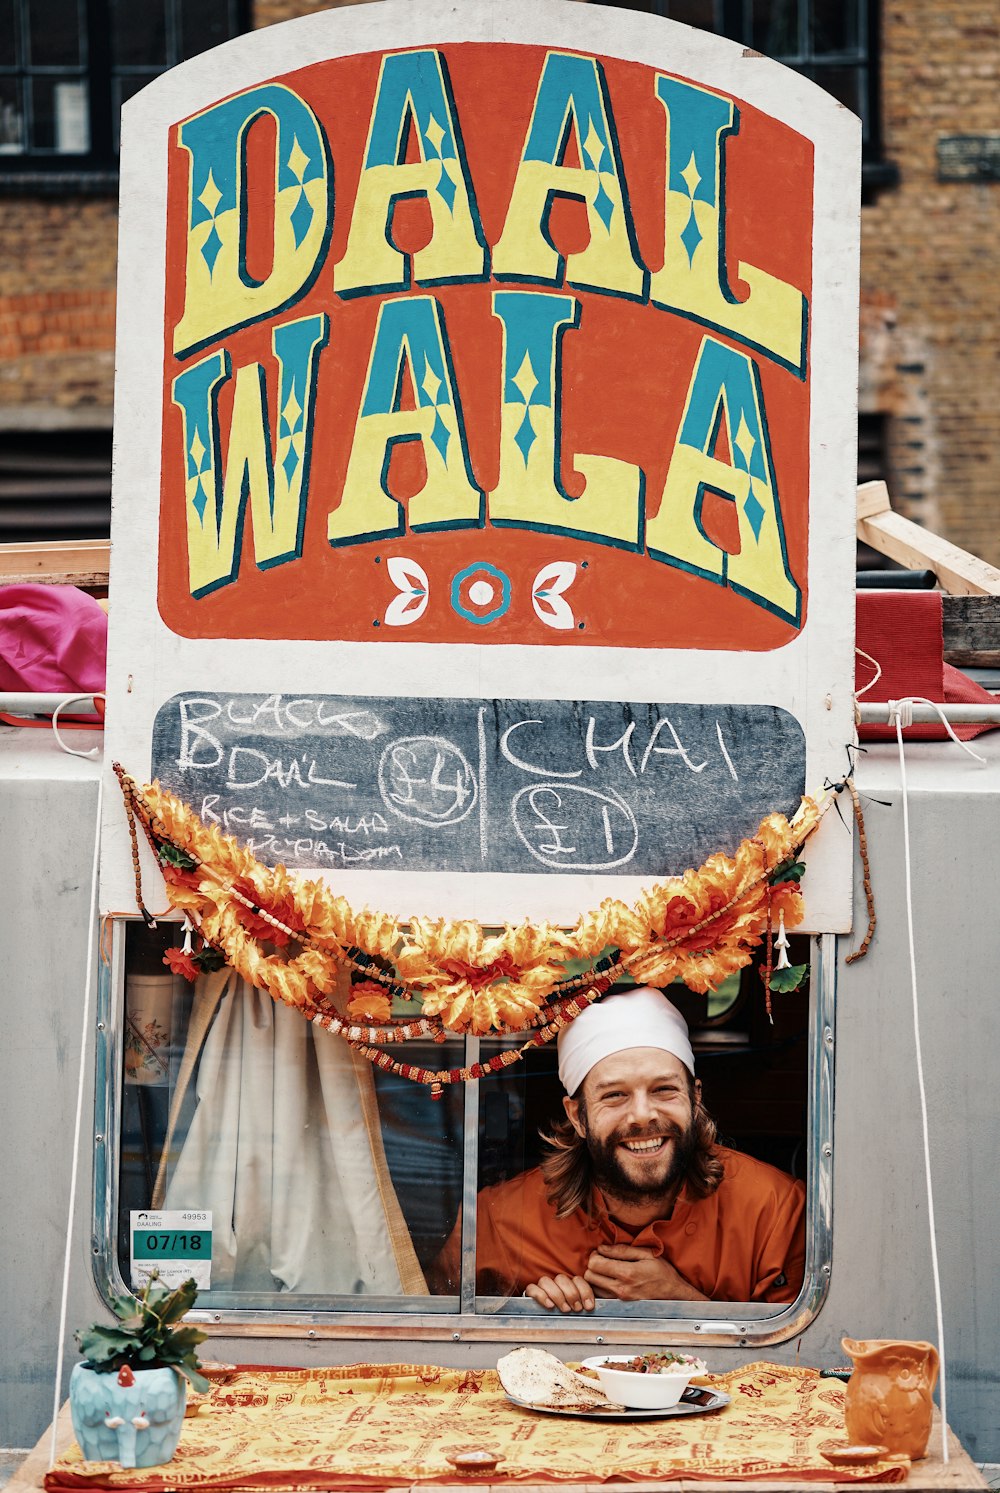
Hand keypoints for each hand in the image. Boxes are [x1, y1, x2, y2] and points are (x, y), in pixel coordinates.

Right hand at [524, 1273, 595, 1312]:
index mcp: (569, 1284)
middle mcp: (555, 1283)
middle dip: (571, 1294)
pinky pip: (532, 1288)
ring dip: (557, 1295)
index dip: (584, 1291)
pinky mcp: (531, 1293)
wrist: (545, 1321)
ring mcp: (542, 1287)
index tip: (588, 1306)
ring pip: (546, 1281)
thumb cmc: (567, 1314)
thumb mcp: (578, 1310)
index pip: (577, 1279)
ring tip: (565, 1309)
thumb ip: (584, 1305)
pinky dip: (541, 1296)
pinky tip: (550, 1305)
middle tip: (576, 1308)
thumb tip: (591, 1307)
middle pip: (561, 1279)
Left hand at [584, 1245, 708, 1302]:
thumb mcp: (646, 1254)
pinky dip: (600, 1287)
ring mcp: (620, 1300)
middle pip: (589, 1276)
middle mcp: (620, 1289)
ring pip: (593, 1288)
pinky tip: (610, 1280)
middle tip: (602, 1260)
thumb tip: (602, 1248)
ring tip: (606, 1270)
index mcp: (627, 1273)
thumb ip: (622, 1250)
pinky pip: (601, 1296)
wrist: (675, 1296)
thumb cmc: (663, 1273)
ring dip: (595, 1277)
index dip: (594, 1255)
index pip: (594, 1264)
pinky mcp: (621, 1306)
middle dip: (592, 1265)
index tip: (601, 1252)